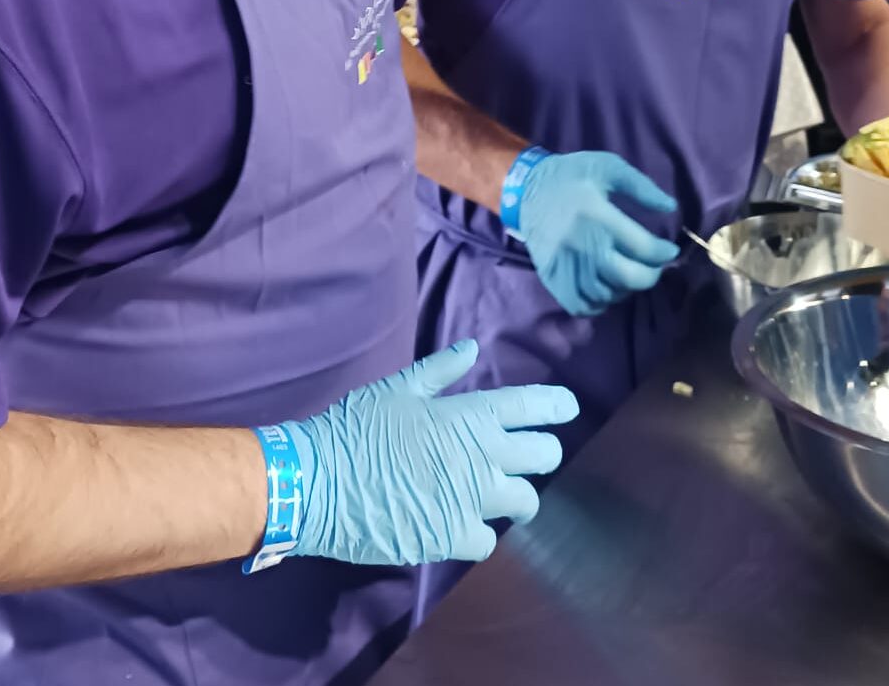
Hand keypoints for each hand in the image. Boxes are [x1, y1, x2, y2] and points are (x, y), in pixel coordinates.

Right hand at [285, 342, 577, 565]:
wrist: (320, 482)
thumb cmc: (357, 427)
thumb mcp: (398, 388)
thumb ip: (441, 371)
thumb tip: (471, 348)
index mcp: (468, 416)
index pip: (528, 406)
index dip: (555, 406)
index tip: (568, 407)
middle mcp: (480, 458)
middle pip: (543, 457)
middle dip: (544, 454)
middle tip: (533, 457)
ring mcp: (470, 502)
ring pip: (525, 503)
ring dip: (518, 497)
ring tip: (505, 495)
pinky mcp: (451, 538)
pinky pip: (488, 540)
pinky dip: (480, 532)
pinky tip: (465, 524)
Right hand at [508, 150, 678, 315]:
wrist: (526, 190)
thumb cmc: (572, 176)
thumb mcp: (609, 167)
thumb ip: (641, 187)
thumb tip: (670, 208)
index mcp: (597, 215)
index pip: (642, 247)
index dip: (663, 252)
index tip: (668, 249)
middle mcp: (581, 244)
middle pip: (628, 277)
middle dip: (650, 275)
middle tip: (653, 266)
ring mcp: (565, 265)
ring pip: (607, 294)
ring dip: (626, 288)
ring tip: (629, 273)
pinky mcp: (552, 278)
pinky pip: (581, 305)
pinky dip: (599, 303)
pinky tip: (606, 286)